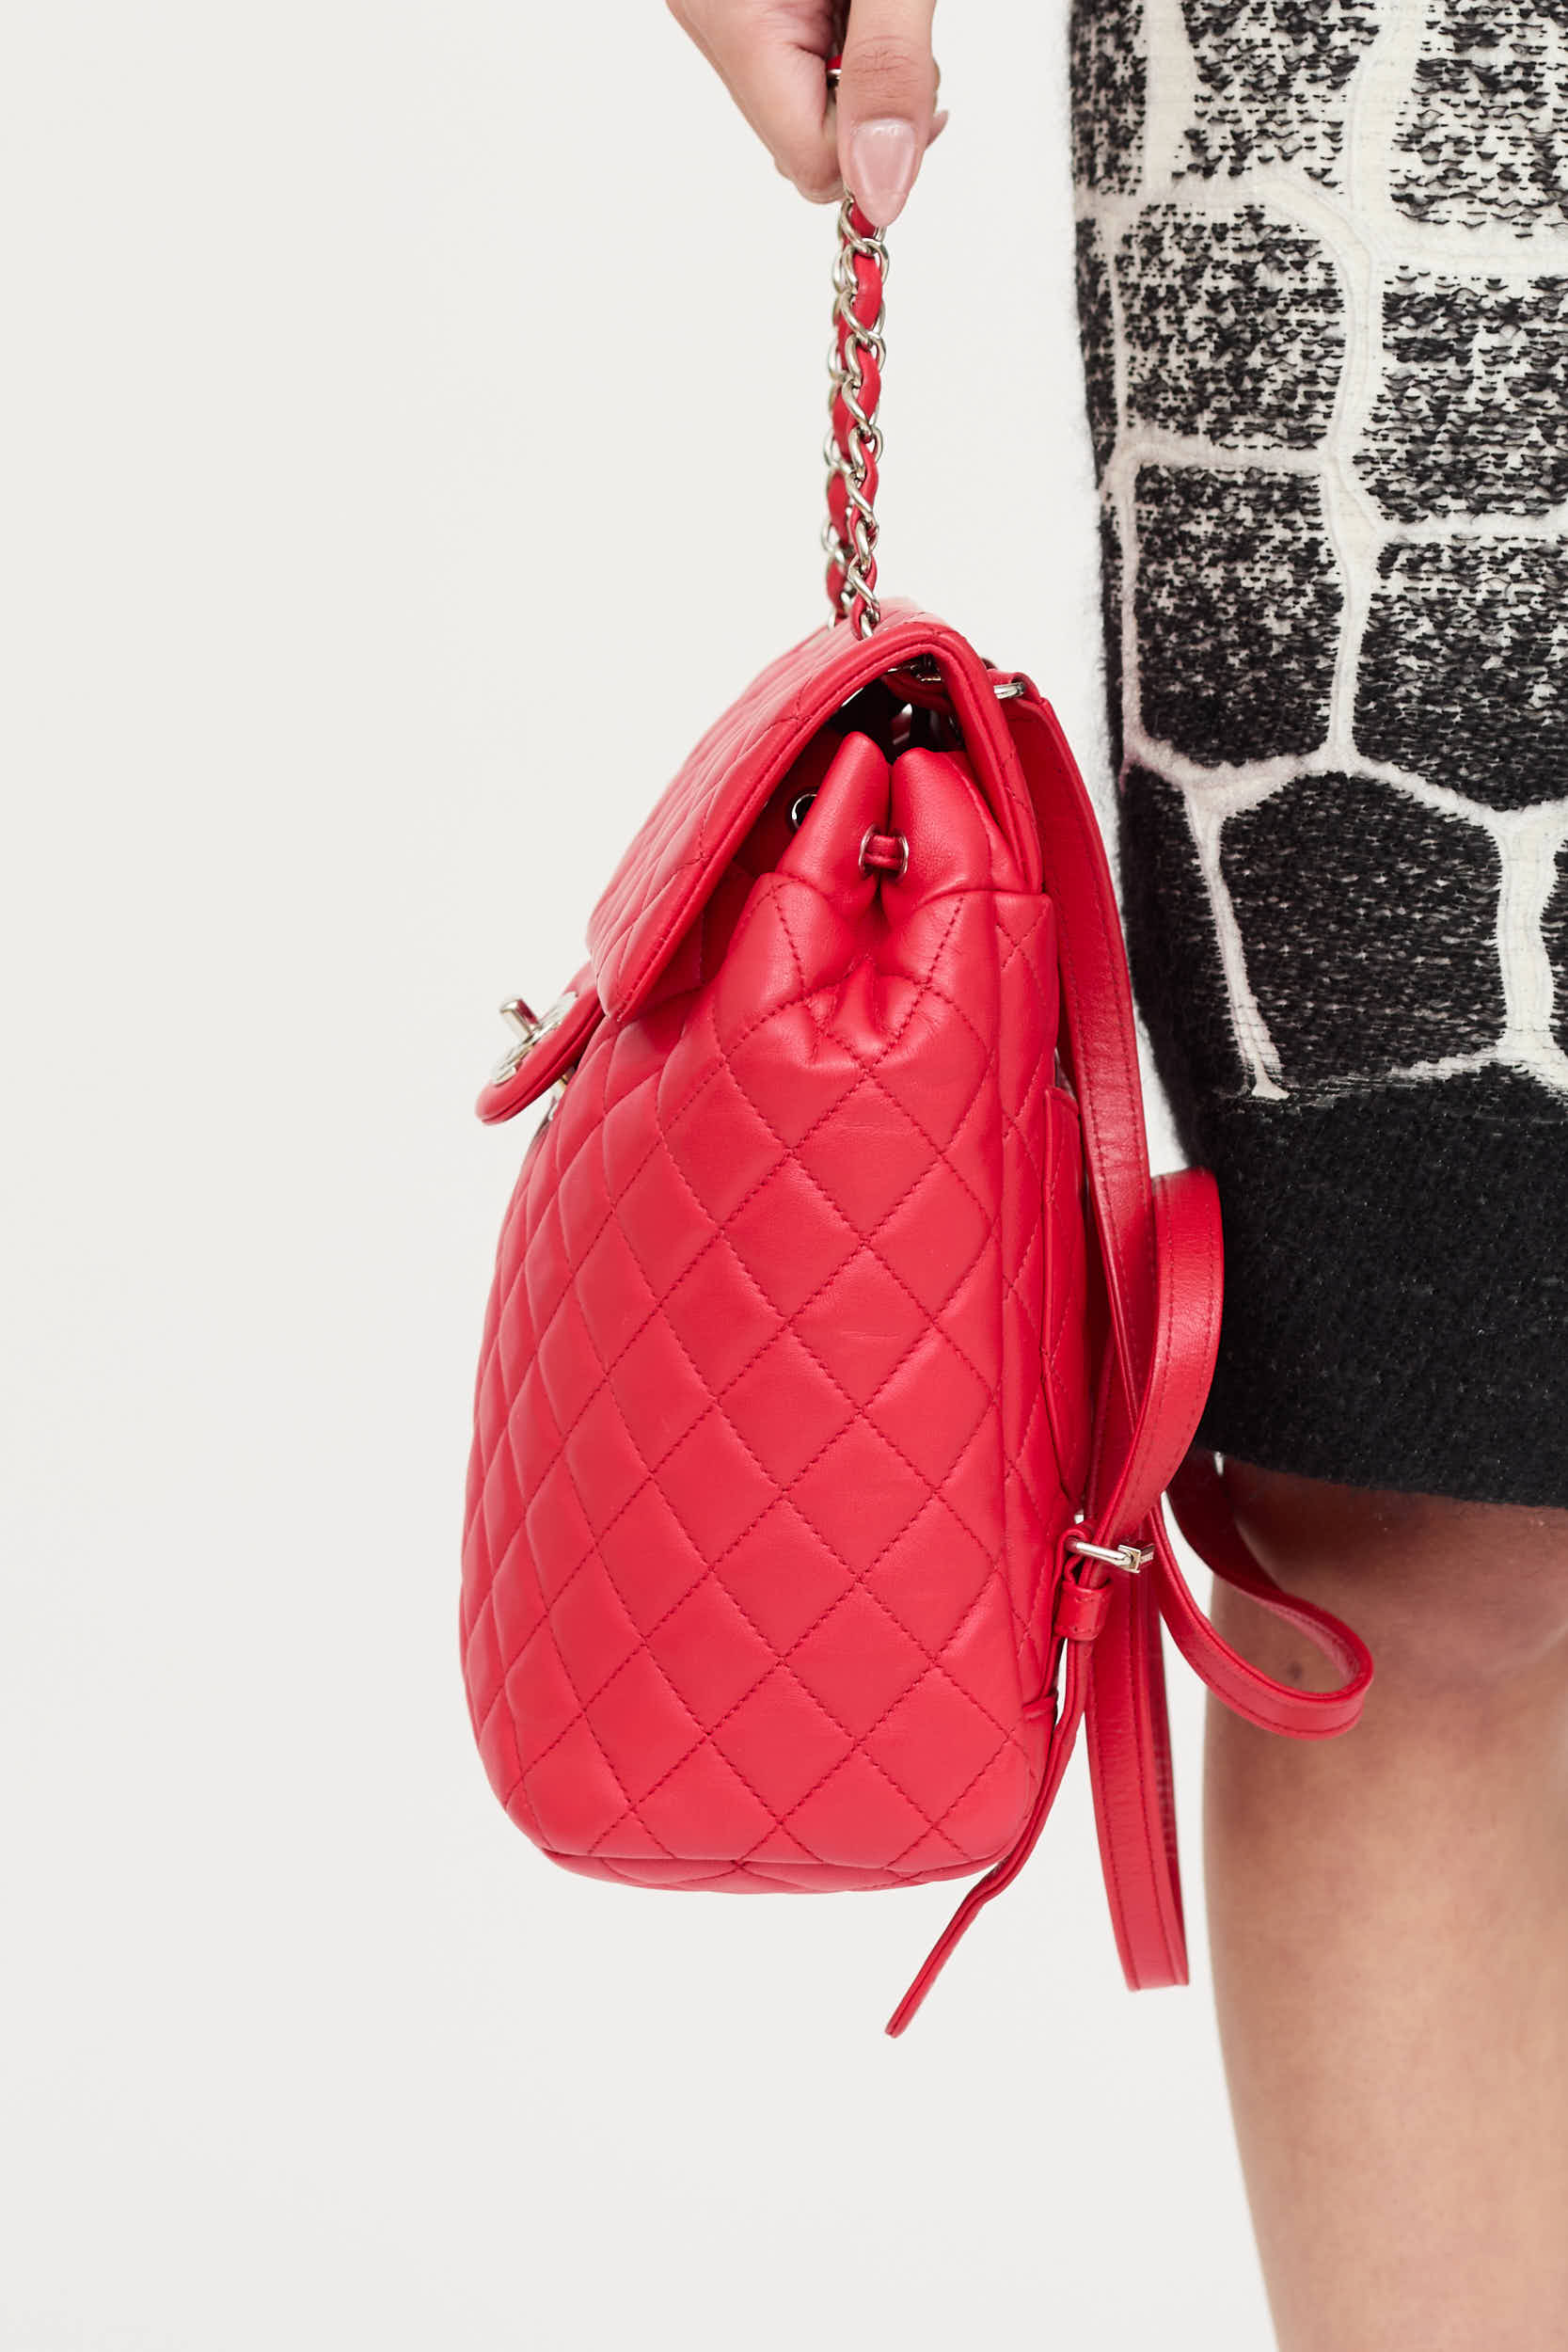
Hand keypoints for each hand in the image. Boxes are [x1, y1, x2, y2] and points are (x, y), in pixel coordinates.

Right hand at [668, 1, 944, 226]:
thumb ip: (888, 74)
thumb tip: (880, 191)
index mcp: (733, 17)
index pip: (809, 159)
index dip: (877, 143)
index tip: (917, 96)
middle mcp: (710, 21)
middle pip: (801, 143)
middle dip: (868, 113)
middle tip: (898, 31)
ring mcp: (718, 16)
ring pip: (800, 113)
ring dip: (859, 81)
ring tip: (874, 6)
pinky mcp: (737, 8)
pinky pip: (795, 72)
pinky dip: (841, 54)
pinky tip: (854, 6)